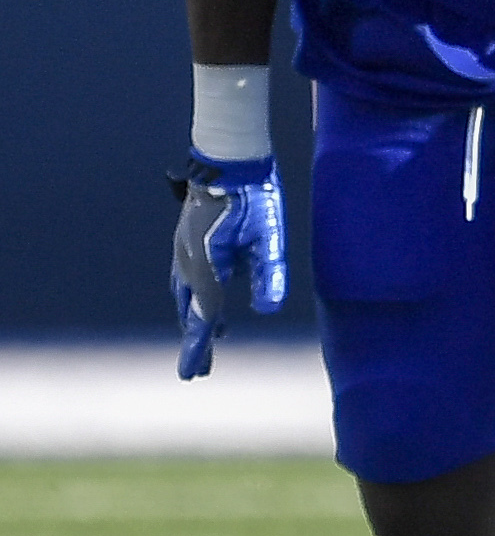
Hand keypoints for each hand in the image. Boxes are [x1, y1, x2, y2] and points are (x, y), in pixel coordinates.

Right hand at [168, 153, 285, 378]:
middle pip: (191, 311)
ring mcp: (183, 250)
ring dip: (195, 318)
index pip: (204, 316)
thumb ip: (269, 272)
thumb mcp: (270, 236)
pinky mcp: (187, 240)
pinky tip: (207, 299)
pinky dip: (195, 297)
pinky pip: (188, 278)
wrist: (228, 161)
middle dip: (195, 340)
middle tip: (197, 372)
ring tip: (208, 341)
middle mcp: (187, 261)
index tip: (192, 374)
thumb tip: (268, 310)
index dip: (199, 347)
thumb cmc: (254, 197)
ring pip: (186, 295)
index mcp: (206, 265)